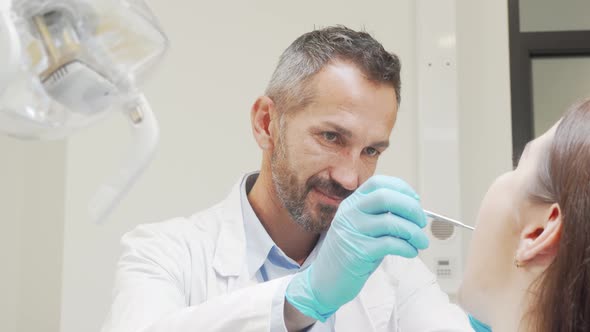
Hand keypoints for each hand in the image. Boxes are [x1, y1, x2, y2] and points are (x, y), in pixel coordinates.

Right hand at [285, 175, 428, 321]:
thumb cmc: (351, 254)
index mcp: (351, 204)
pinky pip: (390, 244)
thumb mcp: (363, 228)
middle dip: (411, 208)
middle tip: (421, 222)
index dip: (401, 189)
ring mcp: (352, 231)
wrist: (326, 280)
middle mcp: (349, 213)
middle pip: (385, 197)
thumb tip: (414, 210)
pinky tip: (410, 252)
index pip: (378, 184)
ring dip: (414, 232)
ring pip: (391, 222)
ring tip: (420, 242)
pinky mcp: (358, 252)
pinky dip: (407, 247)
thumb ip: (381, 216)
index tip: (415, 201)